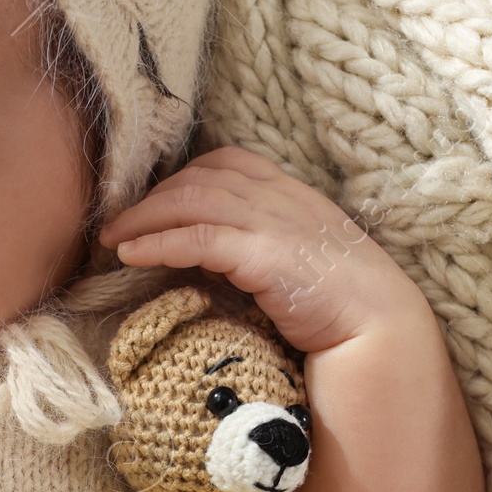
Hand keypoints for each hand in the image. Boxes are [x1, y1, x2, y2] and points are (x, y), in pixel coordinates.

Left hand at [101, 147, 430, 353]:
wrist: (380, 330)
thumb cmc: (340, 307)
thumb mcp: (299, 262)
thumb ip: (263, 247)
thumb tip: (216, 261)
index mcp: (291, 193)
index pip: (226, 161)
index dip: (182, 176)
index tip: (151, 202)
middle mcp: (281, 197)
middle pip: (199, 178)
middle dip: (151, 197)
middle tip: (115, 223)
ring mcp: (274, 222)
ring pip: (192, 201)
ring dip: (144, 217)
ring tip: (111, 239)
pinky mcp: (266, 255)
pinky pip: (199, 239)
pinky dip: (158, 242)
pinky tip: (131, 255)